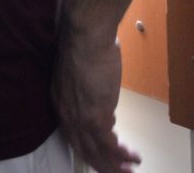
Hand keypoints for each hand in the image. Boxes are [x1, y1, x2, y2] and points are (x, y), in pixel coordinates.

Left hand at [51, 28, 140, 172]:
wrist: (86, 35)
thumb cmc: (86, 43)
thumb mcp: (81, 72)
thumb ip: (88, 90)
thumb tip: (102, 99)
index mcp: (60, 101)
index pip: (73, 134)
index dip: (90, 146)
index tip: (104, 151)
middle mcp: (66, 114)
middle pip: (83, 149)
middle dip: (102, 164)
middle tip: (119, 171)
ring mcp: (79, 118)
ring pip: (97, 152)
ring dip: (115, 165)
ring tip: (130, 169)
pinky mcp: (95, 117)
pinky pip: (109, 145)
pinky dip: (122, 155)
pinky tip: (134, 157)